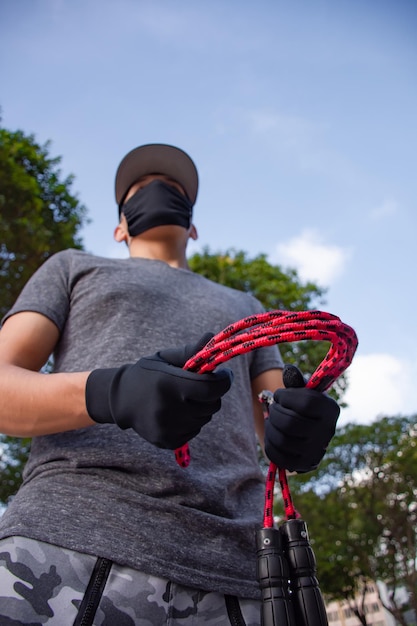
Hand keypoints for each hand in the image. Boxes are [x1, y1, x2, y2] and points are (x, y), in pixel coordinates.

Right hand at [85, 333, 232, 448]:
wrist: (121, 400)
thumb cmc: (147, 374)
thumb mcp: (165, 358)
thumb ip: (190, 351)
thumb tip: (211, 337)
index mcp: (169, 384)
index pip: (211, 388)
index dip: (224, 381)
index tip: (225, 374)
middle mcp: (168, 409)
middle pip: (212, 405)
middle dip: (212, 393)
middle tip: (200, 386)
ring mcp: (168, 428)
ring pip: (205, 418)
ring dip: (201, 407)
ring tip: (184, 399)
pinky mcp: (168, 441)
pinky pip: (195, 430)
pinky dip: (192, 421)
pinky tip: (177, 413)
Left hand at [264, 364, 339, 471]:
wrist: (308, 431)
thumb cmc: (302, 405)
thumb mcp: (302, 390)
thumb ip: (295, 380)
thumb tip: (288, 369)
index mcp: (330, 409)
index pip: (305, 402)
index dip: (285, 396)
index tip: (281, 395)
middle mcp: (327, 431)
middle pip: (289, 423)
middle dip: (275, 411)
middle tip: (274, 407)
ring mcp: (317, 451)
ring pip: (281, 439)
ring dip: (271, 426)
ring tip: (273, 420)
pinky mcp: (304, 465)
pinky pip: (277, 455)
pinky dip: (269, 442)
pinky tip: (274, 434)